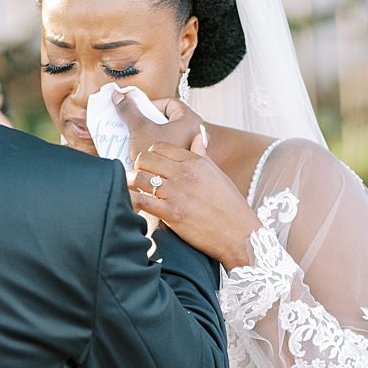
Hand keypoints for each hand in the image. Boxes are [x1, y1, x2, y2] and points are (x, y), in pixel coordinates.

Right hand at [116, 93, 201, 159]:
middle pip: (168, 120)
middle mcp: (195, 134)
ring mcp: (191, 150)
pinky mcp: (185, 164)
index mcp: (191, 121)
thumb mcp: (140, 130)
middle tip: (135, 125)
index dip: (152, 104)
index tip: (138, 111)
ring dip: (151, 136)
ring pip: (167, 136)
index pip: (170, 103)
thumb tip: (117, 94)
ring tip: (135, 140)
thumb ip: (128, 110)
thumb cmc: (159, 159)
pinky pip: (169, 150)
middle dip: (149, 121)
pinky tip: (142, 155)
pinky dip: (156, 150)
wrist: (168, 194)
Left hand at [129, 136, 263, 268]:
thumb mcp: (217, 173)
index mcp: (195, 161)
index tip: (149, 166)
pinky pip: (140, 201)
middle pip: (145, 159)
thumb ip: (202, 153)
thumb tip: (199, 133)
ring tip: (130, 191)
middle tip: (138, 178)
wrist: (240, 234)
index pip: (159, 147)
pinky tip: (127, 205)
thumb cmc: (230, 205)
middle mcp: (184, 173)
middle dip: (138, 168)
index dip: (150, 155)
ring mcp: (177, 192)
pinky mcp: (171, 213)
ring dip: (130, 184)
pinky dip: (129, 201)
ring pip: (139, 178)